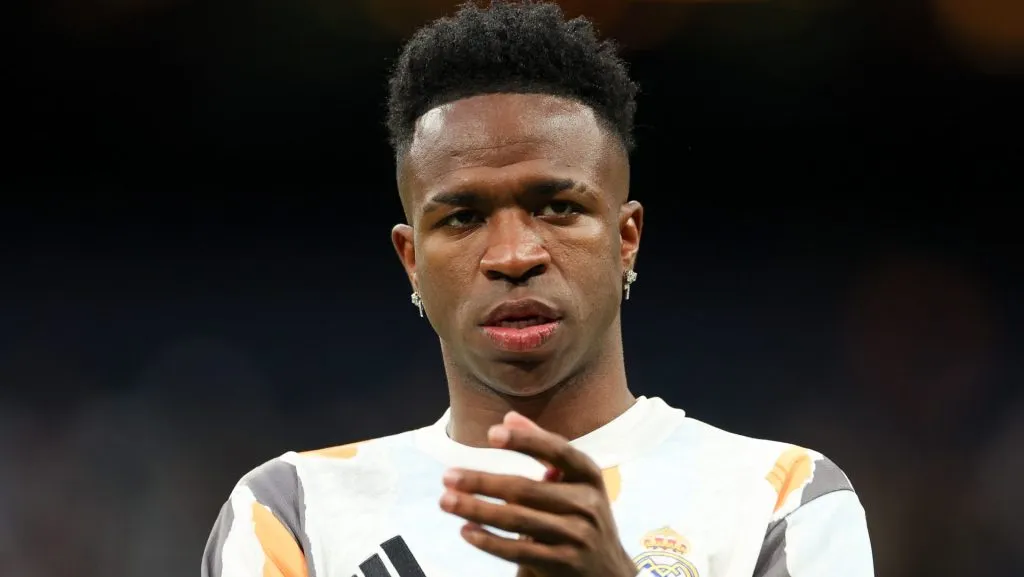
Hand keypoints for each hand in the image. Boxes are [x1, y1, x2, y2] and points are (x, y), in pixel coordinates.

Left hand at [439, 412, 636, 576]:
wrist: (608, 571)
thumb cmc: (581, 515)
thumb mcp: (574, 481)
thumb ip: (543, 449)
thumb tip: (508, 417)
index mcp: (589, 475)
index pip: (557, 450)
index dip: (526, 440)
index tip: (491, 434)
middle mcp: (587, 504)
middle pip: (526, 489)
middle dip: (483, 482)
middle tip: (448, 476)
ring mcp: (577, 536)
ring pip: (517, 520)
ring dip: (476, 509)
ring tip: (446, 501)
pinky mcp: (563, 564)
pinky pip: (518, 551)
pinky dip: (489, 541)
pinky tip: (465, 531)